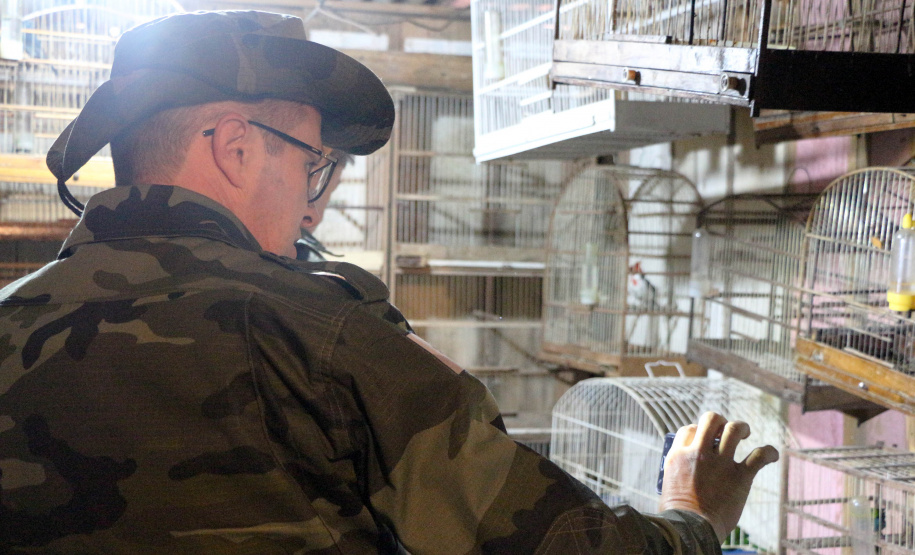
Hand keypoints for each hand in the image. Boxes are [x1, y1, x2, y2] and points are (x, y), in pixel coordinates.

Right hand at [659, 411, 778, 541]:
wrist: (691, 530)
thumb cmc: (679, 514)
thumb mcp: (669, 483)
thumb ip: (681, 470)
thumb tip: (691, 467)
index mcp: (678, 455)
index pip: (688, 429)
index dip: (698, 430)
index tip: (704, 439)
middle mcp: (699, 453)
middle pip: (711, 420)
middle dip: (720, 421)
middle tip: (725, 430)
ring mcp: (720, 464)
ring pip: (734, 429)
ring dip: (741, 427)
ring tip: (745, 433)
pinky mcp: (740, 477)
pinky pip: (759, 456)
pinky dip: (768, 452)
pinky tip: (771, 454)